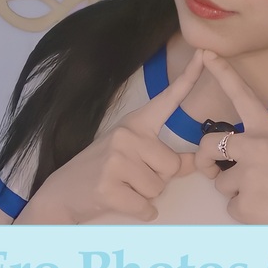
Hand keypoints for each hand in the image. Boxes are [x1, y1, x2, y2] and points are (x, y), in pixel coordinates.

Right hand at [41, 48, 206, 222]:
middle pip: (171, 166)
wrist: (61, 193)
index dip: (189, 79)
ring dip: (146, 196)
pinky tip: (119, 201)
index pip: (167, 100)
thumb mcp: (130, 154)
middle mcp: (126, 136)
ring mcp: (115, 160)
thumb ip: (161, 155)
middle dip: (158, 180)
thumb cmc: (101, 171)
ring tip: (122, 187)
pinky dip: (139, 212)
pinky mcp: (108, 187)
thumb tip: (194, 162)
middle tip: (130, 178)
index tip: (206, 55)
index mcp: (134, 124)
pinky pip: (146, 208)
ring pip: (159, 189)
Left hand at [193, 49, 267, 224]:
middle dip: (205, 161)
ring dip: (235, 192)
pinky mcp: (245, 201)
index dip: (222, 73)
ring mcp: (249, 174)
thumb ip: (260, 147)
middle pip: (208, 144)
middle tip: (215, 171)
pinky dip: (243, 212)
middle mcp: (256, 146)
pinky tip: (265, 211)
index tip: (206, 53)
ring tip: (265, 197)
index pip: (241, 96)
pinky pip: (230, 205)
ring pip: (220, 182)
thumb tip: (232, 156)